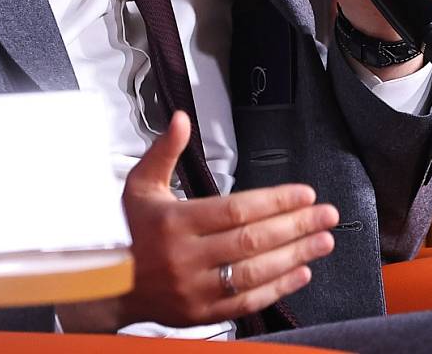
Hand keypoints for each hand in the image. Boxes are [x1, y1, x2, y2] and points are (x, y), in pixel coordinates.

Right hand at [61, 114, 338, 330]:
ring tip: (323, 241)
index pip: (235, 210)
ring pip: (254, 273)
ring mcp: (194, 290)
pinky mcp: (200, 314)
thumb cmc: (127, 231)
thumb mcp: (139, 186)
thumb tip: (180, 118)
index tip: (305, 193)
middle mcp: (185, 258)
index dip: (274, 201)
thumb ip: (164, 151)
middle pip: (251, 241)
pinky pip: (246, 302)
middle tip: (327, 215)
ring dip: (295, 256)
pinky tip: (301, 273)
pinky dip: (277, 288)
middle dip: (296, 226)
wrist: (104, 286)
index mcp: (173, 223)